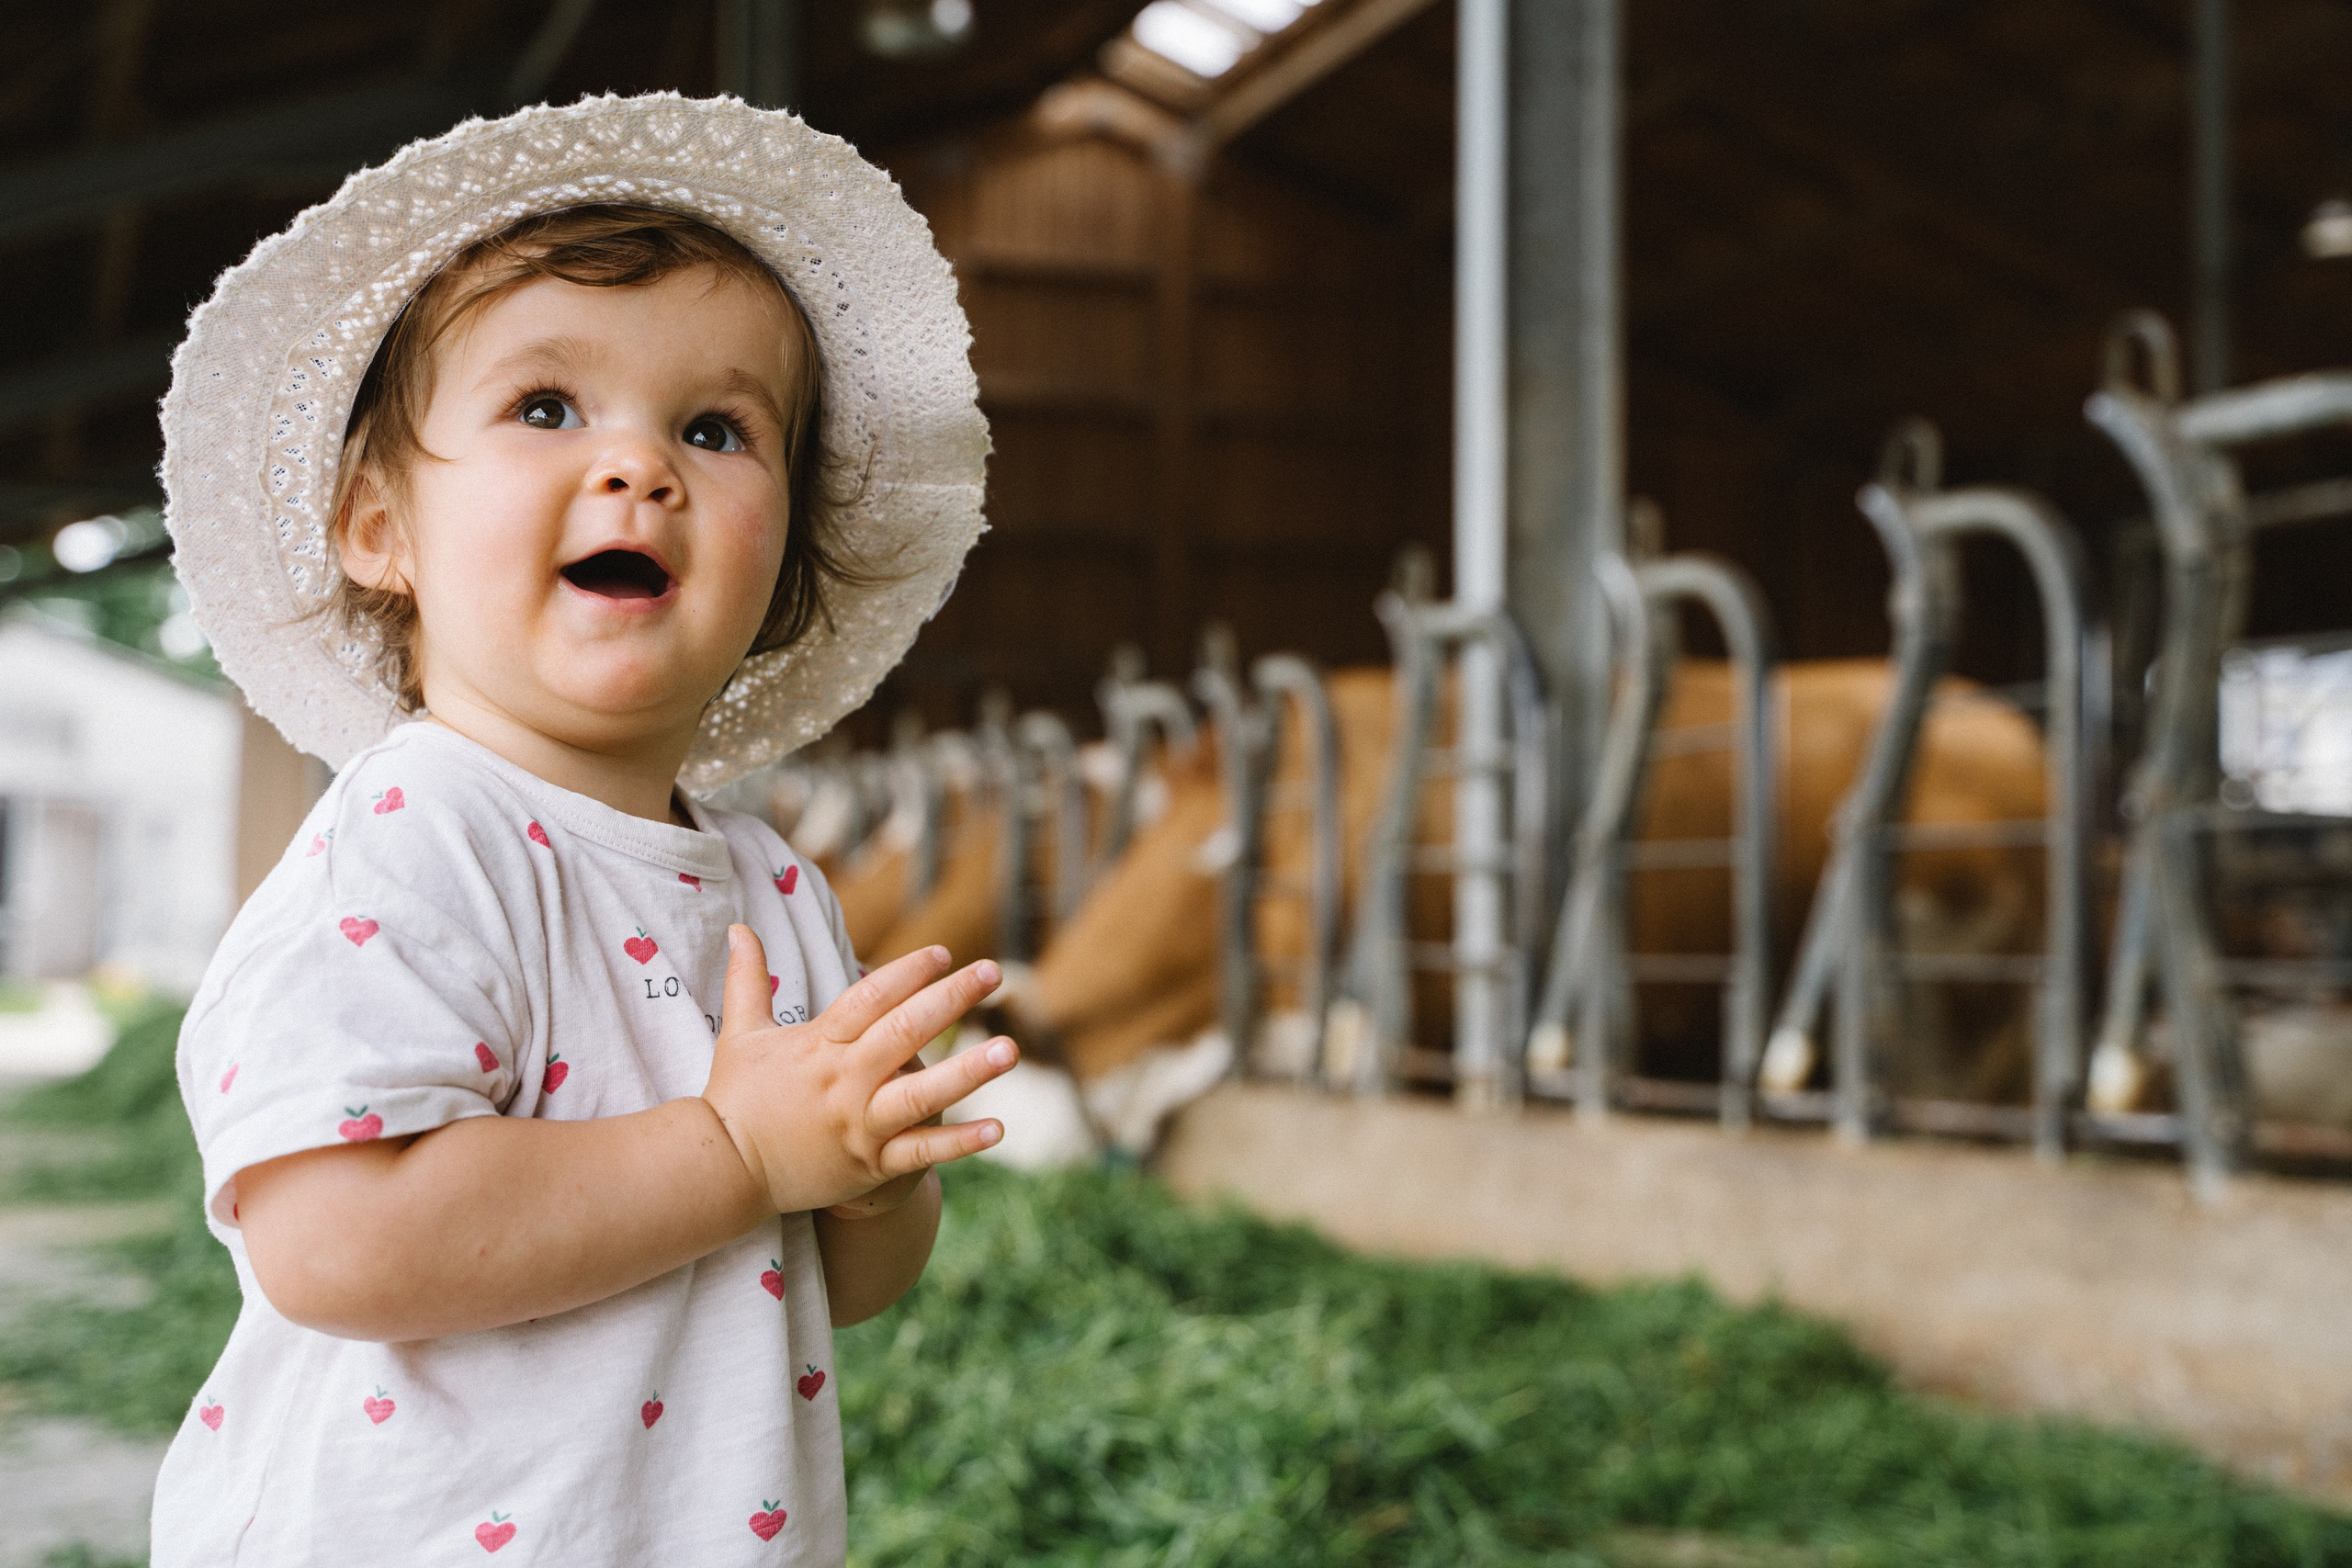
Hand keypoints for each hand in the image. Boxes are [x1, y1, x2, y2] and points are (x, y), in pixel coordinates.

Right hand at [700, 927, 1016, 1215]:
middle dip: (950, 1000)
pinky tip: (998, 1129)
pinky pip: (920, 1152)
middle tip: (993, 972)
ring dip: (968, 1072)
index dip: (907, 973)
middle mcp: (844, 1081)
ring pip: (920, 1095)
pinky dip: (959, 1143)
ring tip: (1010, 1049)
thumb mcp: (740, 1034)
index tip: (942, 953)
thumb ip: (747, 979)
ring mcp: (859, 1124)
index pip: (870, 999)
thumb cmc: (736, 1099)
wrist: (724, 1174)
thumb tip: (737, 927)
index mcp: (819, 1045)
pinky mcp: (869, 1164)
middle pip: (903, 1033)